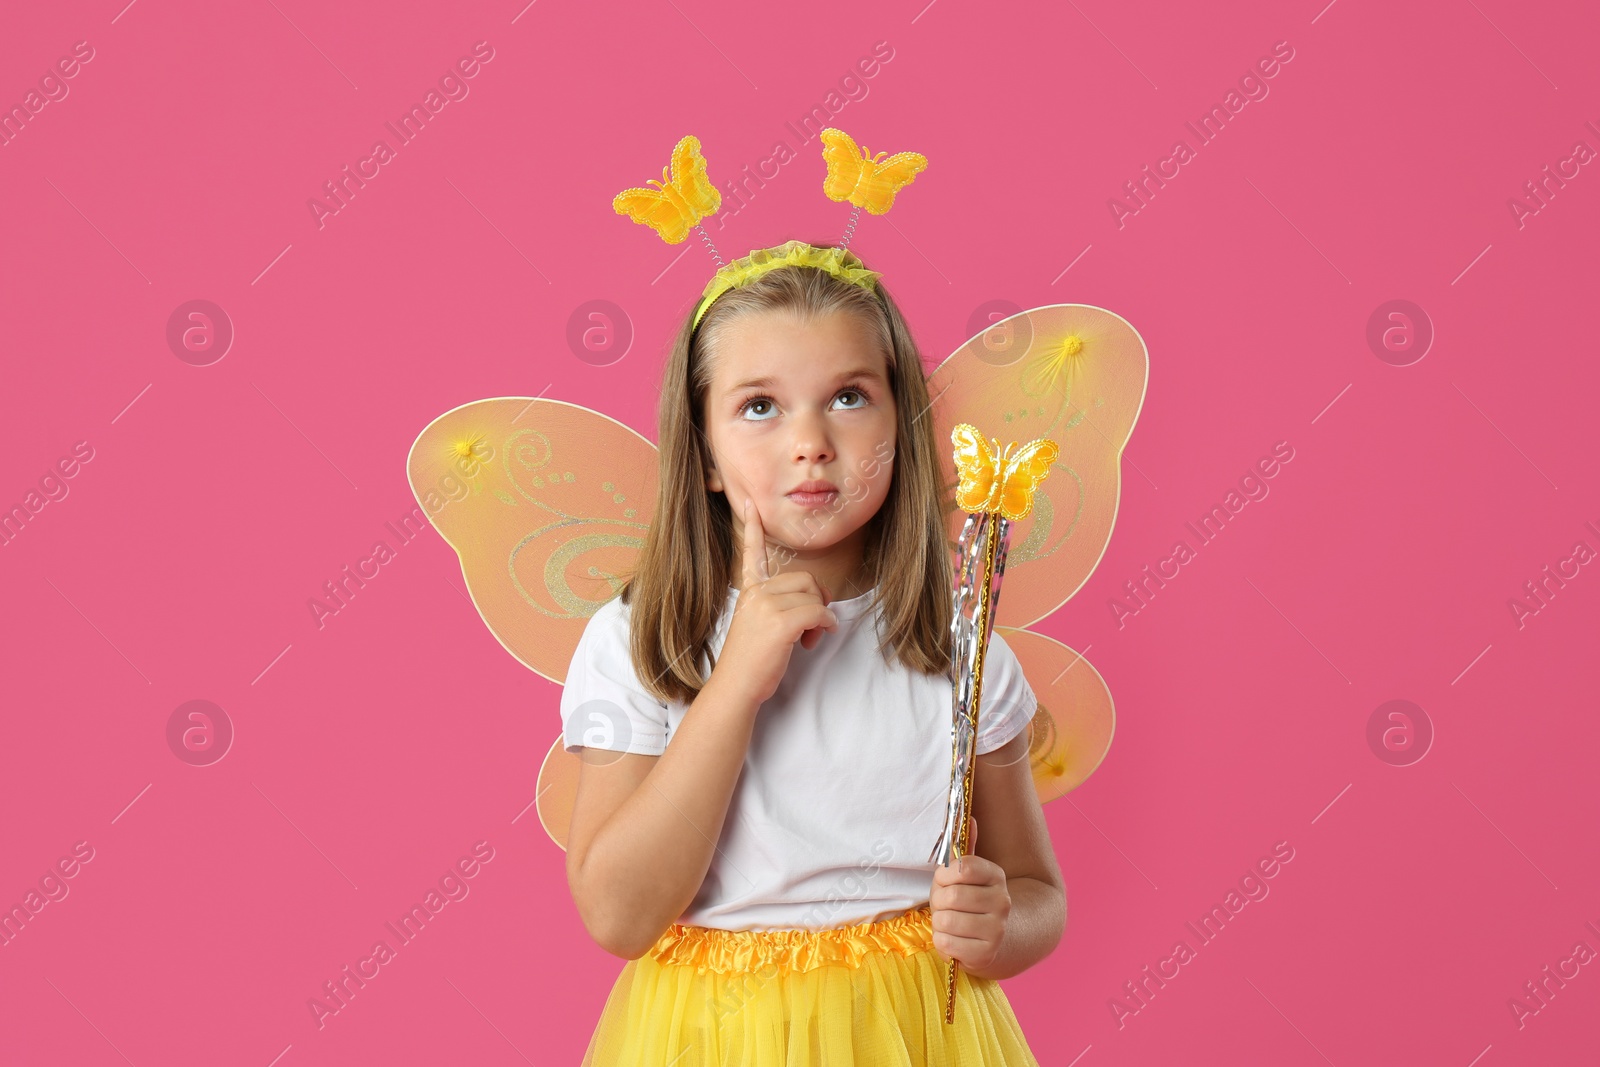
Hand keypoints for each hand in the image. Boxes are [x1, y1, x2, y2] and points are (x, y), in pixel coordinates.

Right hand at [714, 497, 837, 705]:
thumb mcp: (759, 625)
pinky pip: (818, 612)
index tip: (751, 506)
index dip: (753, 529)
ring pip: (813, 596)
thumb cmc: (750, 661)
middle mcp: (756, 592)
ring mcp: (766, 606)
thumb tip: (815, 602)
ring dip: (821, 618)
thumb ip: (778, 606)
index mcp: (749, 591)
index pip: (753, 553)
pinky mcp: (780, 622)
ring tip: (808, 639)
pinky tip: (820, 636)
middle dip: (816, 601)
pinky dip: (826, 624)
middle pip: (805, 578)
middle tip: (811, 628)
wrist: (736, 686)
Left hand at [930, 815, 1009, 973]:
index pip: (962, 867)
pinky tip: (953, 940)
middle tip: (944, 906)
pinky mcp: (986, 954)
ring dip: (939, 923)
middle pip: (951, 896)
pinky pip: (946, 943)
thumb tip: (969, 818)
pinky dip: (942, 942)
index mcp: (996, 876)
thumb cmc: (969, 902)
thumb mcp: (966, 875)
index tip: (944, 881)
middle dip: (938, 902)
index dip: (944, 875)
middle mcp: (1002, 901)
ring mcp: (997, 929)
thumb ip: (963, 849)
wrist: (994, 939)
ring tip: (949, 923)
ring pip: (946, 921)